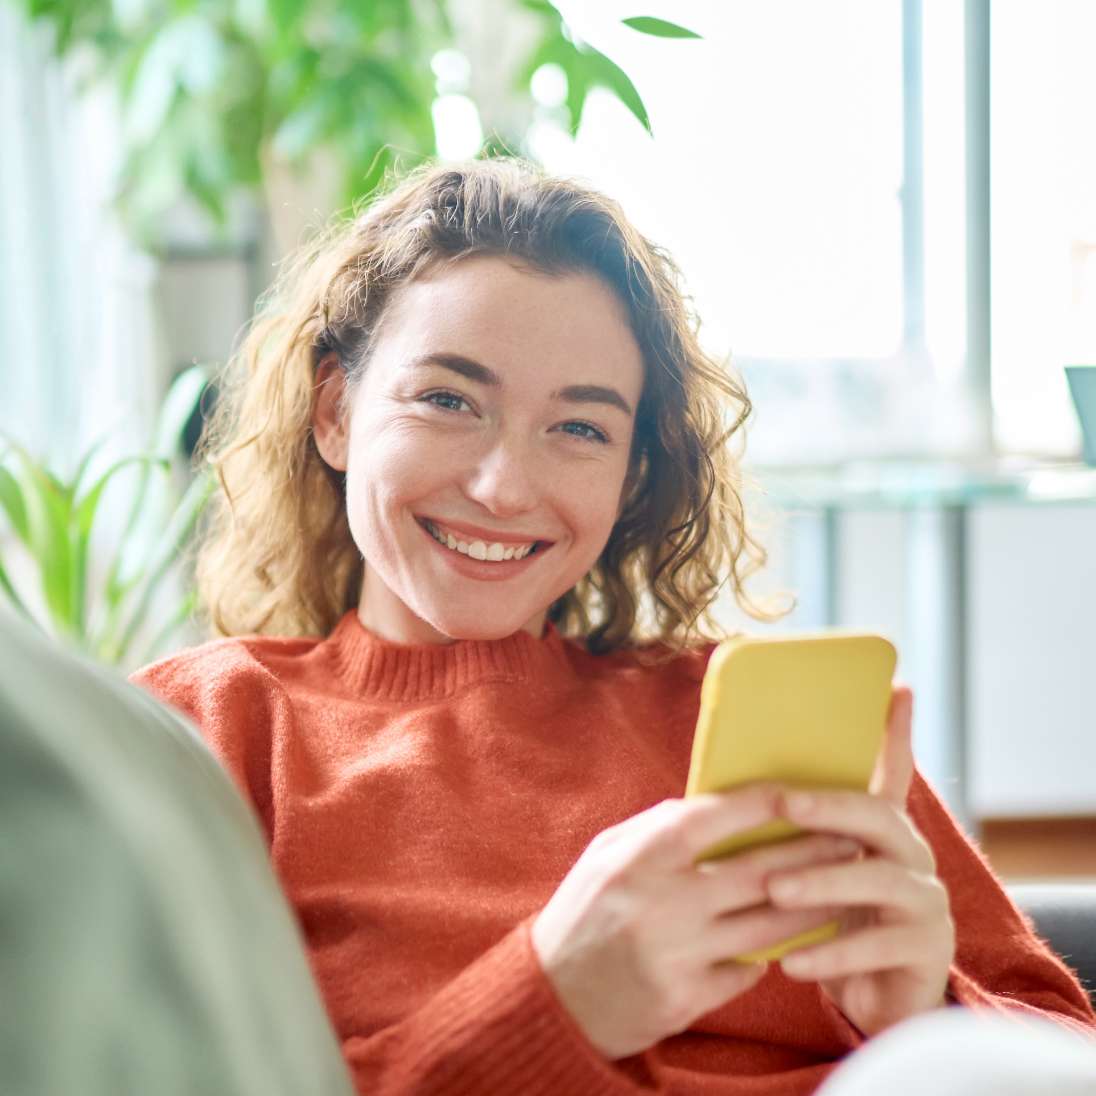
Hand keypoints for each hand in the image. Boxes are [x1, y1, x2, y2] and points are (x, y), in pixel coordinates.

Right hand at [532, 785, 865, 1059]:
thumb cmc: (583, 911)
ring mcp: (676, 956)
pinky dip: (773, 952)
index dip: (763, 802)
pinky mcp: (686, 999)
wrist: (553, 997)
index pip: (714, 818)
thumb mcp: (607, 854)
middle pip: (758, 873)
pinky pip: (748, 971)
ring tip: (843, 885)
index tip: (801, 791)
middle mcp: (661, 904)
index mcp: (639, 858)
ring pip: (767, 927)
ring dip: (813, 905)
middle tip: (849, 838)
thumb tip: (721, 805)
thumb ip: (659, 828)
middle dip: (811, 852)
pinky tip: (800, 935)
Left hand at [762, 685, 955, 1036]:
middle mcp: (911, 854)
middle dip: (830, 805)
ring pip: (879, 878)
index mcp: (881, 828)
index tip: (898, 688)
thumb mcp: (808, 870)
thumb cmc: (827, 922)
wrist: (869, 1000)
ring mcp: (925, 900)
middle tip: (783, 803)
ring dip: (822, 882)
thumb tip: (731, 788)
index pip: (891, 771)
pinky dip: (831, 951)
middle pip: (880, 814)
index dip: (894, 732)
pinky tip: (791, 962)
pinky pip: (879, 946)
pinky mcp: (928, 950)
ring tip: (774, 890)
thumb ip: (790, 832)